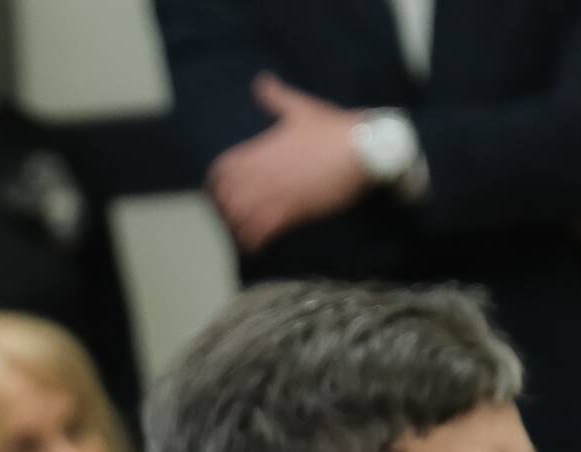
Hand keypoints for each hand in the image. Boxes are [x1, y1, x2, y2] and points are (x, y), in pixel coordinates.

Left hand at [207, 73, 370, 252]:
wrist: (364, 150)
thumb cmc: (333, 128)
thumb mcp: (301, 108)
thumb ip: (276, 97)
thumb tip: (261, 80)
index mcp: (261, 149)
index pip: (221, 170)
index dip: (216, 182)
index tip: (220, 188)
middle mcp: (263, 174)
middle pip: (225, 198)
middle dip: (224, 207)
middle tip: (232, 212)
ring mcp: (276, 194)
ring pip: (239, 218)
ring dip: (237, 225)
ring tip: (242, 230)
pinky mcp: (292, 212)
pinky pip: (261, 232)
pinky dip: (254, 240)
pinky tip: (256, 243)